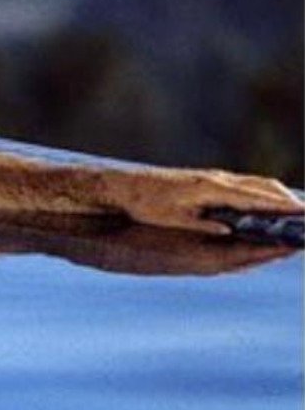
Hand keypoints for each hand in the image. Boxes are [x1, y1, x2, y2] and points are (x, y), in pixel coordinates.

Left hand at [106, 167, 302, 237]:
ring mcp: (212, 177)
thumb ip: (203, 225)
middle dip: (287, 200)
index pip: (255, 198)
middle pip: (262, 187)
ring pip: (254, 184)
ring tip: (295, 210)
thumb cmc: (144, 204)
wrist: (122, 185)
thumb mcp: (173, 220)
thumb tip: (231, 232)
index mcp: (211, 188)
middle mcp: (216, 179)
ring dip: (276, 195)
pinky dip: (260, 193)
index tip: (303, 213)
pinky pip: (242, 185)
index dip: (281, 206)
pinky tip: (266, 203)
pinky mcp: (207, 179)